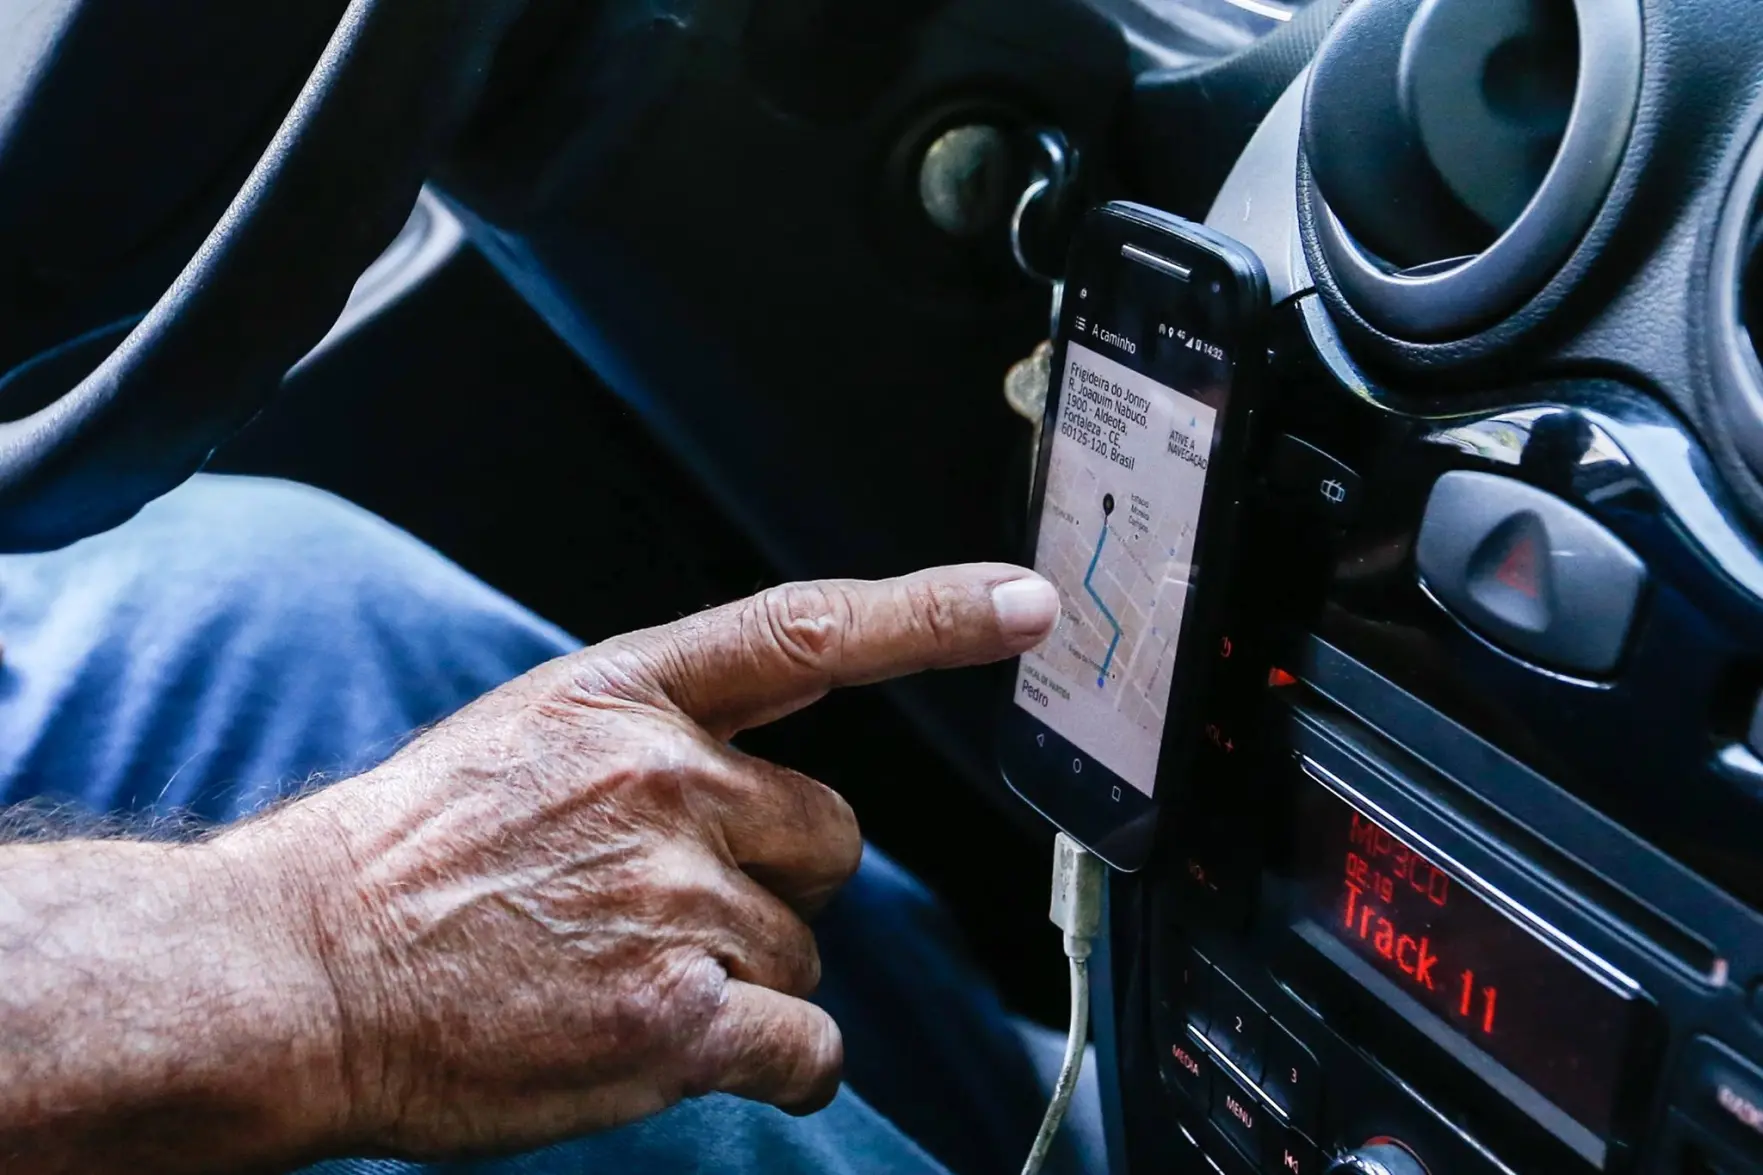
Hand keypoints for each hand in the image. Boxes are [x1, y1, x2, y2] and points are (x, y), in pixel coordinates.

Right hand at [223, 563, 1057, 1159]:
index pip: (808, 631)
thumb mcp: (527, 740)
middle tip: (674, 909)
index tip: (1028, 603)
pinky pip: (807, 1042)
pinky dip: (777, 1061)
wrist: (297, 974)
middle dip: (781, 878)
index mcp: (625, 698)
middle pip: (830, 835)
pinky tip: (687, 1049)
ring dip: (744, 973)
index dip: (933, 613)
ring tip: (622, 974)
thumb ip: (652, 740)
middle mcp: (662, 779)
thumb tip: (751, 780)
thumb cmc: (406, 861)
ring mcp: (672, 896)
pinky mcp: (675, 1014)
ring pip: (806, 944)